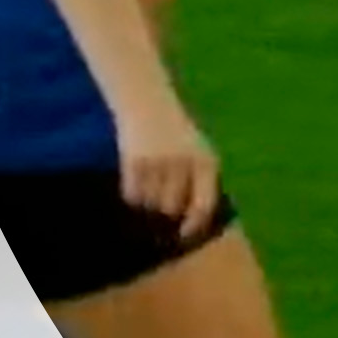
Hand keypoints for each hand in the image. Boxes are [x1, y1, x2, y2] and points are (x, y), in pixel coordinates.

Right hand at [115, 99, 221, 238]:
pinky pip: (132, 195)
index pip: (203, 204)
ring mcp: (156, 162)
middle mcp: (182, 163)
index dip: (195, 224)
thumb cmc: (178, 135)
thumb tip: (195, 222)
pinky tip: (137, 181)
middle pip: (172, 208)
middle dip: (168, 210)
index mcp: (205, 161)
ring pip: (150, 203)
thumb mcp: (200, 152)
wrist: (148, 104)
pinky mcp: (132, 161)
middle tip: (163, 200)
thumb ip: (202, 183)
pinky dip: (133, 195)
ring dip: (149, 202)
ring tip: (150, 184)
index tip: (185, 234)